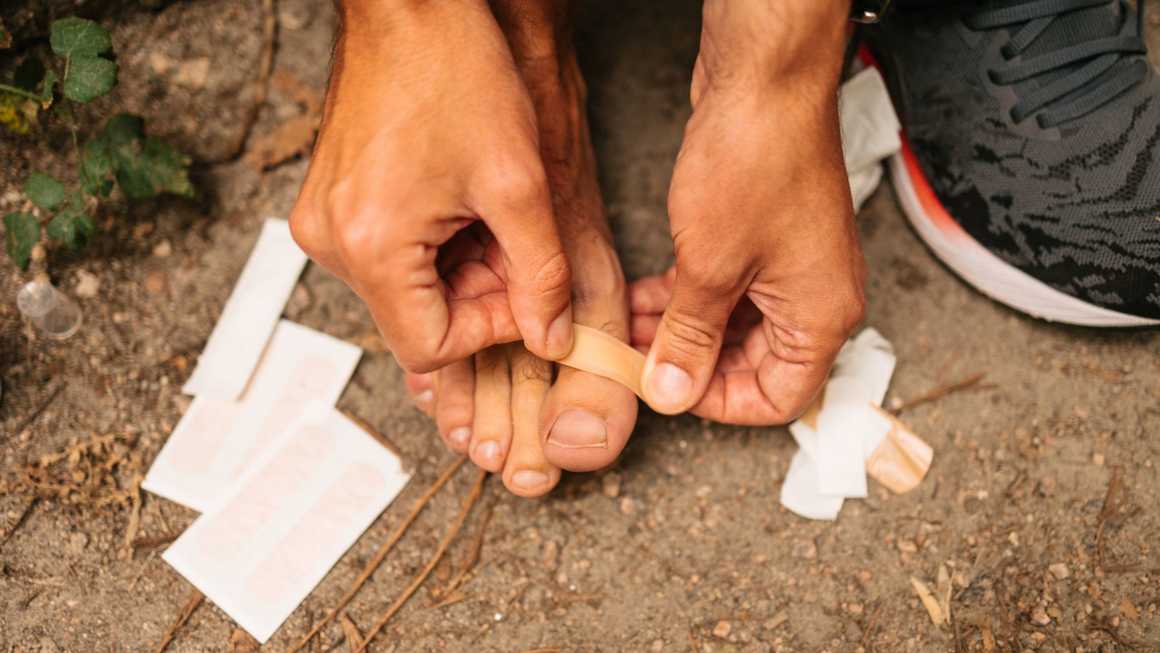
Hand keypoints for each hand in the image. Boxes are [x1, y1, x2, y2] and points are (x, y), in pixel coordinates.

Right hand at [289, 0, 572, 372]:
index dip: (490, 330)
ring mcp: (324, 224)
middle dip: (480, 296)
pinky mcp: (329, 206)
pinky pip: (387, 256)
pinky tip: (461, 206)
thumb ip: (541, 273)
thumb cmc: (455, 73)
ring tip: (492, 216)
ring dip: (459, 270)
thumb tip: (552, 336)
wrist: (408, 7)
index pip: (429, 348)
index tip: (527, 291)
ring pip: (405, 290)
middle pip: (416, 320)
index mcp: (370, 247)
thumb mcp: (518, 183)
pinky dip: (432, 248)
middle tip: (519, 247)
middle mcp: (332, 243)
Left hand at [636, 0, 865, 423]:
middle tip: (636, 360)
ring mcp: (792, 267)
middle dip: (691, 364)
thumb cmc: (757, 159)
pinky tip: (645, 297)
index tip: (666, 388)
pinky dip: (688, 300)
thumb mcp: (710, 266)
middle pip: (753, 366)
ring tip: (630, 329)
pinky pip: (728, 290)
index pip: (776, 399)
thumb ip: (690, 337)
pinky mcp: (766, 240)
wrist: (765, 79)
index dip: (717, 403)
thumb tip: (672, 391)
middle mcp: (816, 297)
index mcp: (821, 316)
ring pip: (733, 328)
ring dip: (682, 332)